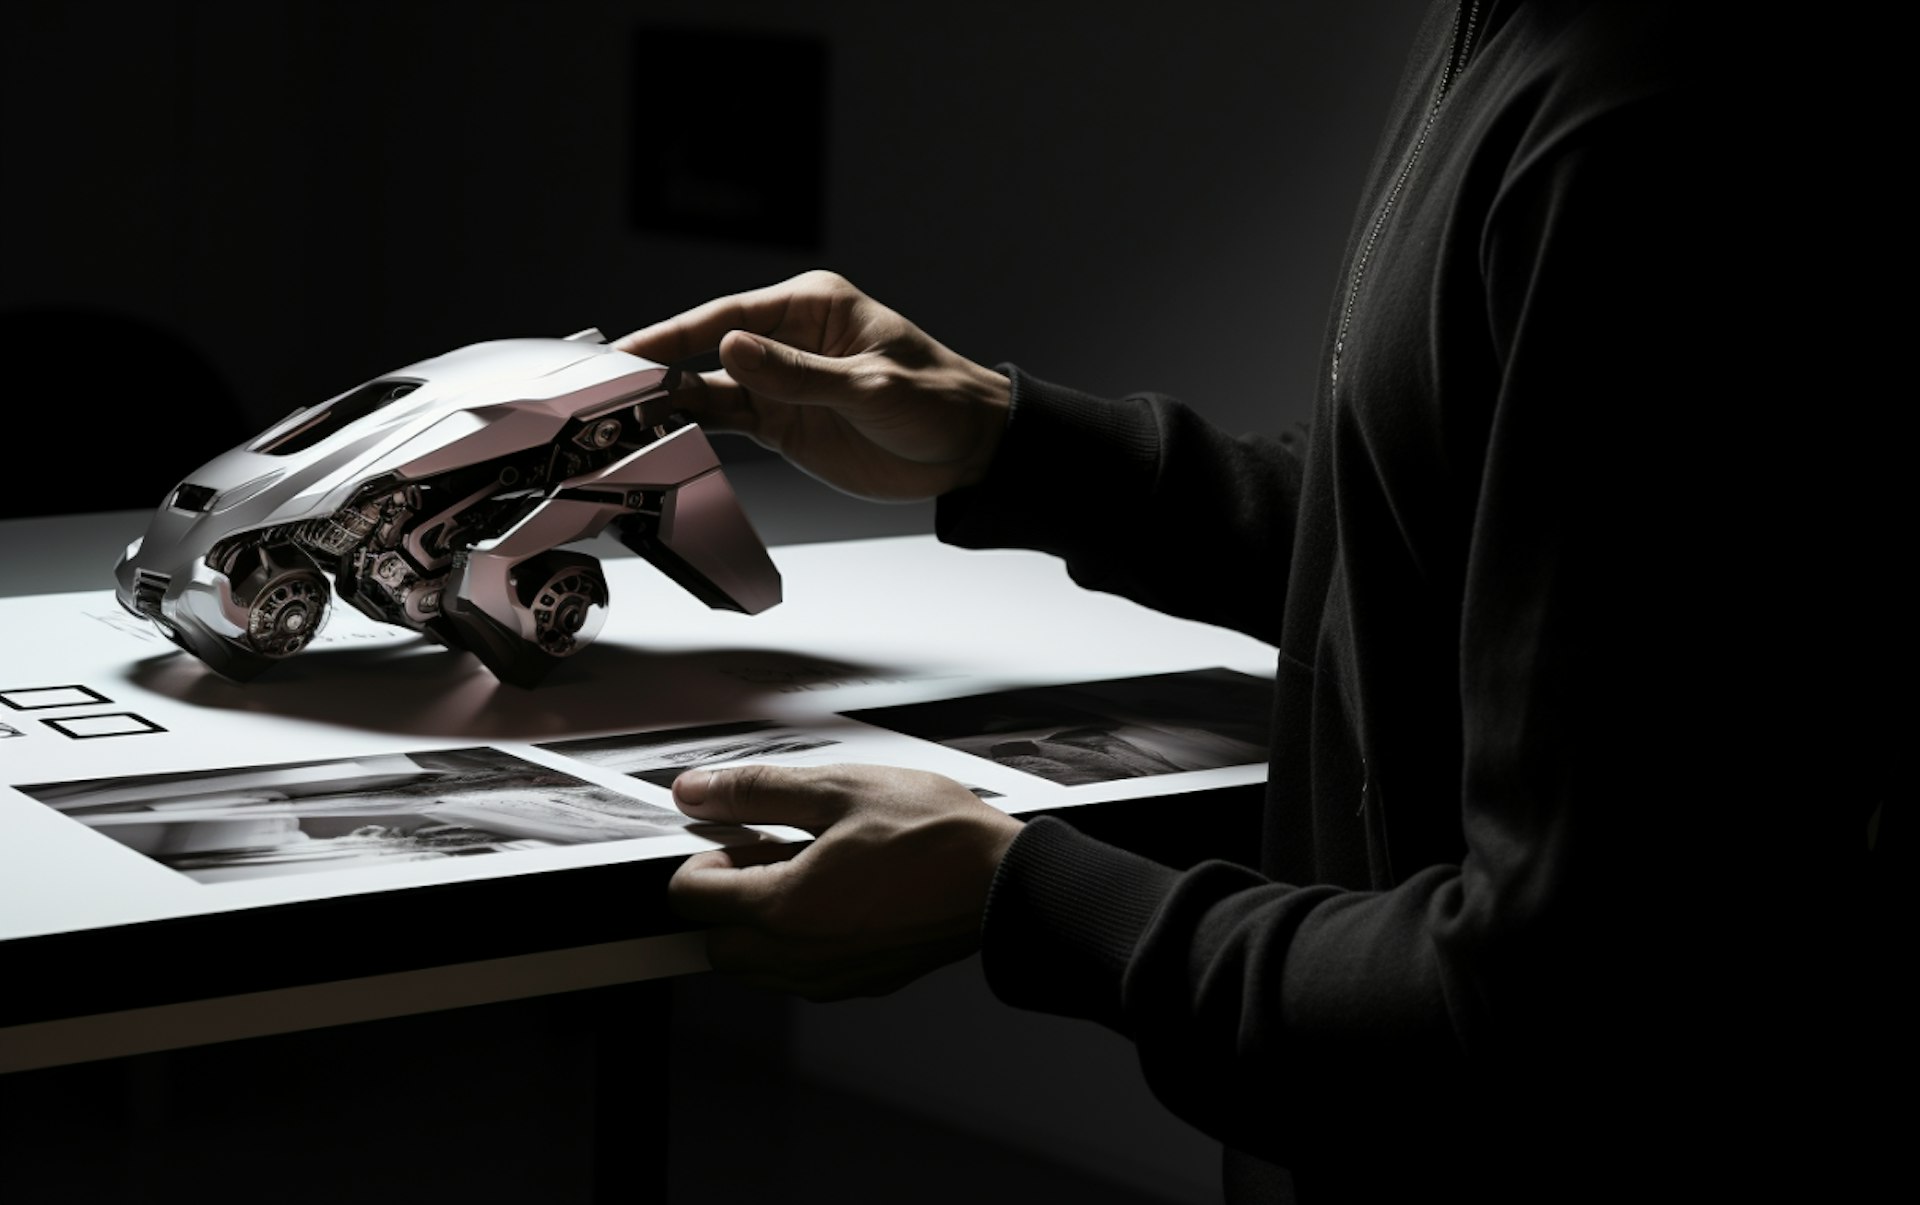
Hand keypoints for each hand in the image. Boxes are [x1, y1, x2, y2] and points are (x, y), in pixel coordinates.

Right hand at [613, 270, 1011, 501]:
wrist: (971, 450)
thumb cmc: (937, 401)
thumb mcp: (872, 387)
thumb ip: (798, 375)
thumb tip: (730, 351)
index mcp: (812, 308)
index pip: (727, 318)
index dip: (674, 336)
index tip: (629, 352)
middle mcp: (789, 340)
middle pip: (707, 351)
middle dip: (658, 367)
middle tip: (605, 387)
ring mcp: (783, 384)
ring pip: (710, 390)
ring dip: (669, 403)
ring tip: (619, 416)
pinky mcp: (784, 423)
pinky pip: (729, 421)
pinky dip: (694, 429)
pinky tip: (659, 433)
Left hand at [667, 763, 1024, 999]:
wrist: (1004, 880)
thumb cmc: (935, 835)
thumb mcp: (838, 789)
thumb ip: (757, 792)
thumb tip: (697, 792)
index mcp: (785, 908)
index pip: (692, 898)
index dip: (702, 858)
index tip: (734, 836)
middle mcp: (801, 958)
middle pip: (717, 945)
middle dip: (727, 900)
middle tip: (769, 854)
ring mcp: (832, 979)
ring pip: (757, 969)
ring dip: (760, 928)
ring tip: (808, 874)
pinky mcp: (862, 984)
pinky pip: (801, 977)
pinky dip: (798, 946)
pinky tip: (837, 900)